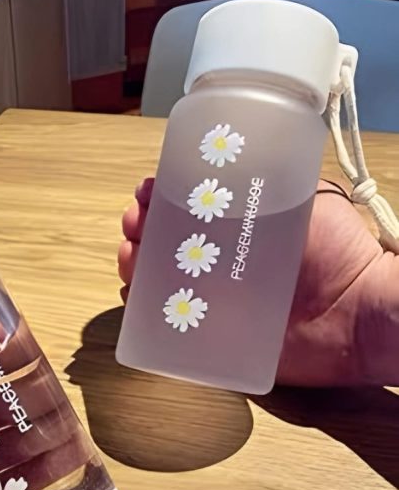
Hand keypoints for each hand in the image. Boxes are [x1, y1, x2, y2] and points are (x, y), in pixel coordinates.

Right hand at [119, 178, 398, 385]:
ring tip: (132, 254)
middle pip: (163, 245)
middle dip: (139, 229)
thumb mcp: (307, 198)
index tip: (147, 190)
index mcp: (236, 231)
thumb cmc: (339, 253)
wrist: (359, 314)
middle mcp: (220, 264)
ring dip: (135, 266)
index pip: (185, 210)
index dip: (159, 198)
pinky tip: (138, 297)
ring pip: (158, 284)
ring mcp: (214, 301)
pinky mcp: (214, 337)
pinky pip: (171, 328)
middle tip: (135, 221)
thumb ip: (272, 177)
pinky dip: (147, 314)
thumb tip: (236, 152)